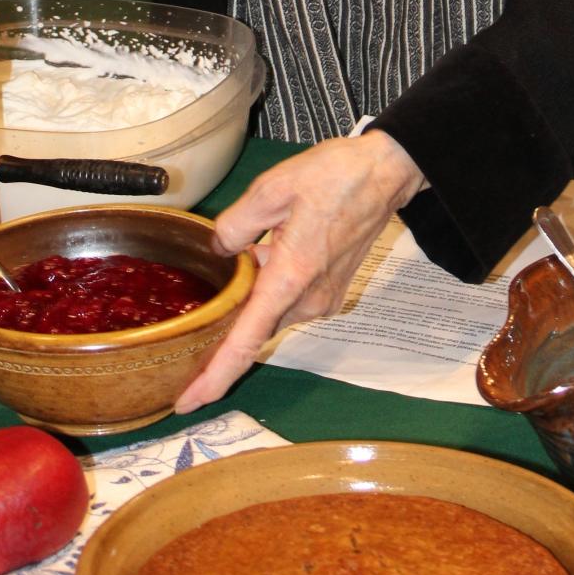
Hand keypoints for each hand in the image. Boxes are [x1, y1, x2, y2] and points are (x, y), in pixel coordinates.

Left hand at [173, 130, 424, 411]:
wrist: (385, 172)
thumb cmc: (333, 176)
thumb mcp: (270, 188)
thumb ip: (234, 225)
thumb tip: (220, 250)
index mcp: (290, 277)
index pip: (246, 342)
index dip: (214, 377)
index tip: (188, 402)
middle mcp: (309, 300)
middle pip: (255, 328)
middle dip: (225, 327)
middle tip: (189, 328)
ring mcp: (323, 299)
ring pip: (271, 312)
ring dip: (250, 297)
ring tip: (242, 255)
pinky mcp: (331, 292)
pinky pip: (288, 301)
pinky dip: (270, 289)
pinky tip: (265, 254)